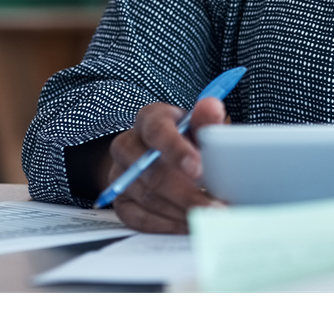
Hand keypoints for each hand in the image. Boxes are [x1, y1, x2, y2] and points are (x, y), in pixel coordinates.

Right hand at [106, 98, 227, 232]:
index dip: (176, 150)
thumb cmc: (189, 139)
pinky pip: (138, 218)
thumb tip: (211, 106)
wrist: (164, 157)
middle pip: (151, 172)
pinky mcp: (119, 201)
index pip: (157, 131)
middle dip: (186, 193)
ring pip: (147, 197)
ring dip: (180, 212)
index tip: (198, 169)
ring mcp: (120, 175)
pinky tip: (189, 227)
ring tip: (210, 219)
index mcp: (149, 119)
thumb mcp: (200, 126)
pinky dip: (166, 225)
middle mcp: (127, 145)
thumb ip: (207, 119)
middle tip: (214, 207)